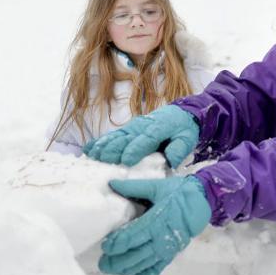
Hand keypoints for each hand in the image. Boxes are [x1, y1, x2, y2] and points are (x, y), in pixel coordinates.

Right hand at [82, 104, 198, 167]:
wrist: (181, 113)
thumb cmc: (184, 129)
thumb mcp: (187, 139)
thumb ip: (178, 150)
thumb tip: (171, 161)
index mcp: (158, 129)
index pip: (145, 140)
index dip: (135, 149)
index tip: (126, 160)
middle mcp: (142, 126)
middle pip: (126, 139)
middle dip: (114, 149)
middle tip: (103, 161)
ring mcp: (133, 127)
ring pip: (116, 137)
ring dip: (103, 146)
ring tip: (92, 156)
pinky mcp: (127, 129)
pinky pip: (112, 136)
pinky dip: (100, 142)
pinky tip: (88, 149)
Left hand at [98, 176, 211, 274]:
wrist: (202, 201)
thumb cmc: (177, 192)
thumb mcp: (156, 186)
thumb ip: (133, 188)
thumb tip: (111, 184)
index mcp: (155, 220)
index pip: (132, 236)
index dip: (117, 243)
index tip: (105, 246)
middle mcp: (160, 238)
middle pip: (135, 254)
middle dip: (117, 261)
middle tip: (103, 264)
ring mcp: (166, 248)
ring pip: (144, 263)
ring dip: (127, 269)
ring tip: (112, 271)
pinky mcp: (172, 253)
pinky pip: (158, 268)